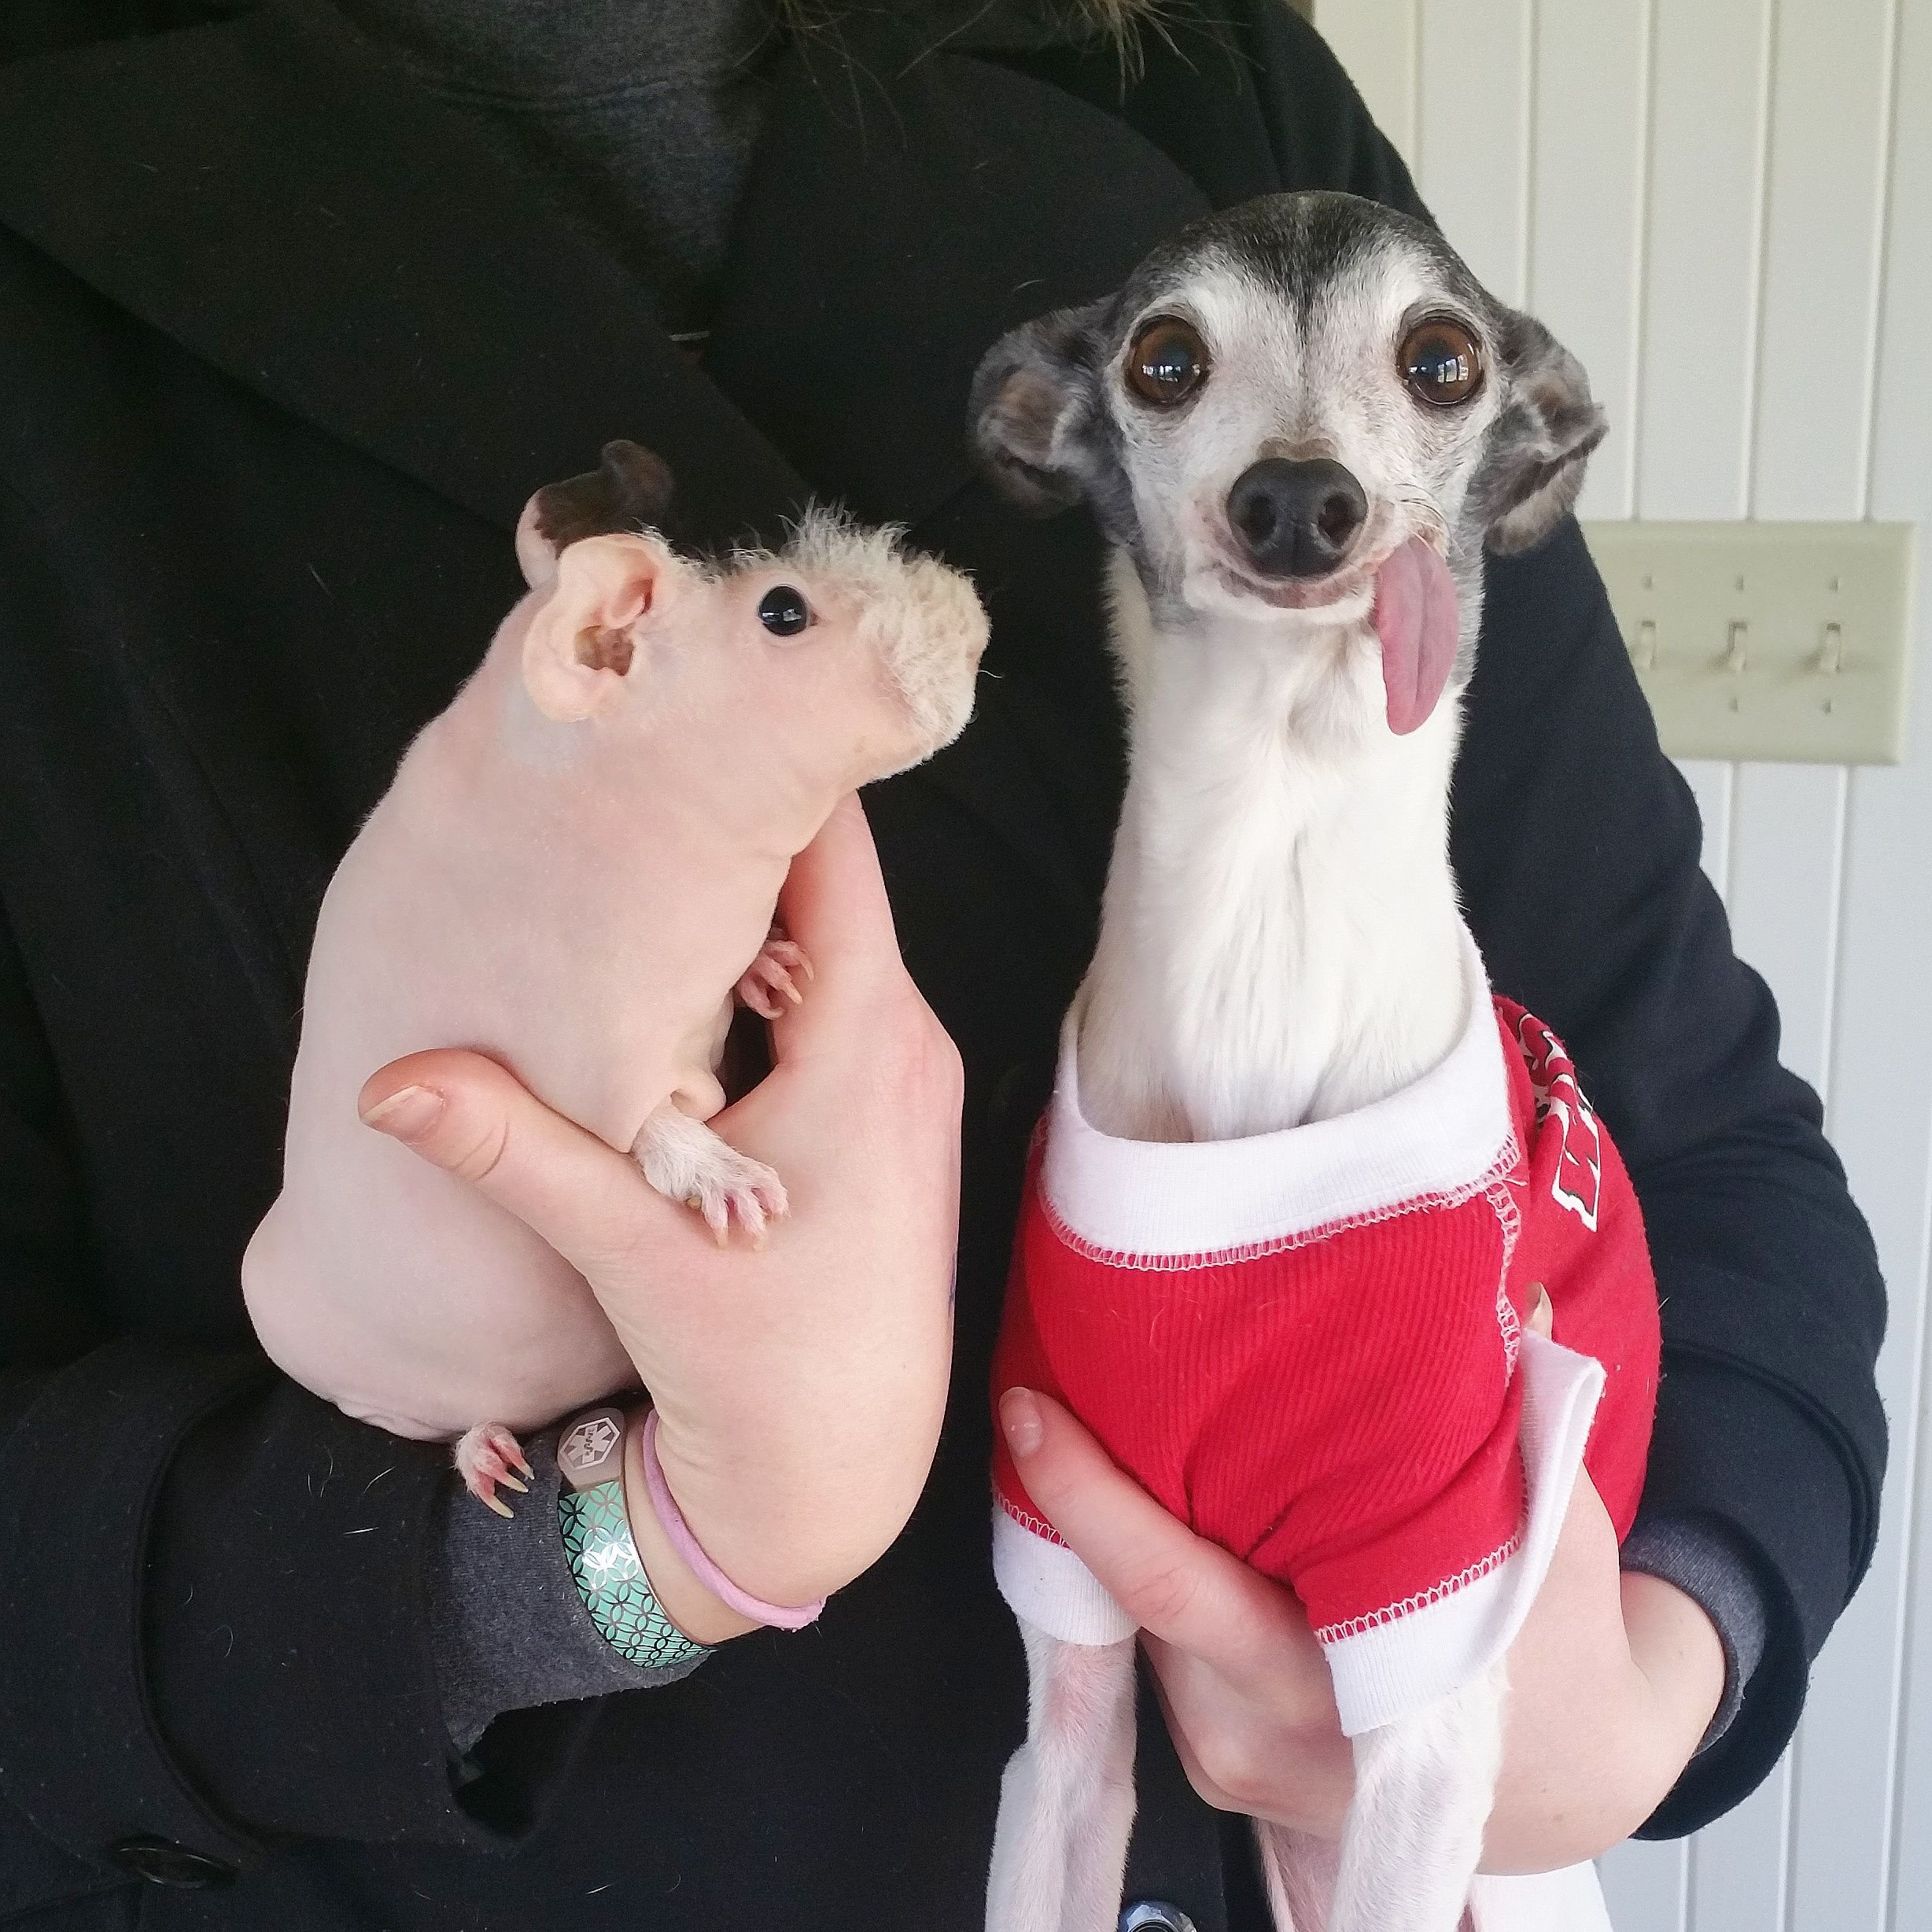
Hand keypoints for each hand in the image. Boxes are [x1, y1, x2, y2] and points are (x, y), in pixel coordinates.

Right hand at [360, 795, 962, 1637]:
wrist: (839, 1475)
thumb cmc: (759, 1367)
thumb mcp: (627, 1249)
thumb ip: (512, 1154)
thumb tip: (389, 1084)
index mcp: (867, 1041)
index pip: (834, 856)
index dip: (769, 776)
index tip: (692, 714)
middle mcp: (906, 1040)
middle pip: (823, 886)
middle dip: (732, 834)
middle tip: (632, 776)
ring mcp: (905, 1074)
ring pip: (823, 942)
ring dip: (741, 908)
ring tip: (643, 855)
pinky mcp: (888, 1109)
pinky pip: (831, 997)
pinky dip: (764, 971)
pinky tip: (684, 973)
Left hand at [998, 1372, 1725, 1871]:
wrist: (1577, 1783)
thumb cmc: (1563, 1637)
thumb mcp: (1554, 1516)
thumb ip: (1510, 1403)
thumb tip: (1488, 1280)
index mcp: (1346, 1680)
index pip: (1172, 1583)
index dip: (1090, 1496)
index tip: (1029, 1408)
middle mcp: (1268, 1735)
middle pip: (1134, 1597)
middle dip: (1083, 1494)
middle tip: (1041, 1387)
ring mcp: (1236, 1766)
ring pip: (1140, 1627)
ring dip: (1120, 1535)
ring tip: (1098, 1430)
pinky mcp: (1220, 1772)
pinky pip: (1159, 1659)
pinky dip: (1152, 1582)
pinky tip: (1160, 1510)